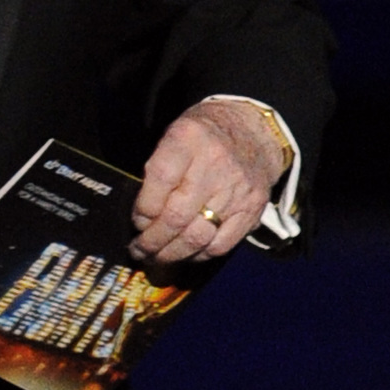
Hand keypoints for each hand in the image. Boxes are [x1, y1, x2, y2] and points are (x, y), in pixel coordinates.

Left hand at [131, 98, 287, 265]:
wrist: (254, 131)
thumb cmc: (203, 134)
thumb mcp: (175, 133)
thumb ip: (158, 166)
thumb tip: (141, 213)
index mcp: (189, 139)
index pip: (160, 179)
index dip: (143, 208)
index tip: (135, 222)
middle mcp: (214, 166)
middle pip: (177, 216)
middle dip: (152, 240)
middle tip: (139, 250)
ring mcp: (236, 191)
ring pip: (198, 236)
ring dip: (172, 254)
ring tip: (156, 258)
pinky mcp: (251, 211)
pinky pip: (222, 244)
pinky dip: (200, 255)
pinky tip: (186, 254)